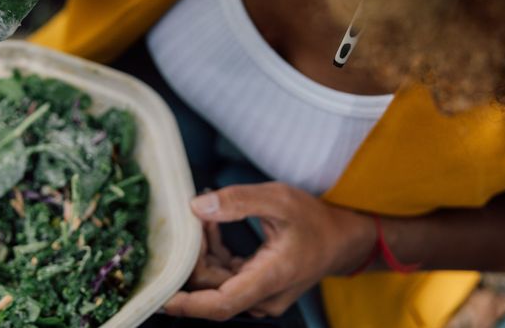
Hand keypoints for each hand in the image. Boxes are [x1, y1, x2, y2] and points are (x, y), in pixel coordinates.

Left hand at [164, 182, 374, 320]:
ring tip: (206, 215)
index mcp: (271, 279)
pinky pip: (225, 277)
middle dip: (195, 254)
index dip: (189, 305)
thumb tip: (196, 207)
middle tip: (195, 217)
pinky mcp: (257, 290)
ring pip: (217, 282)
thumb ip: (238, 201)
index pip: (222, 305)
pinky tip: (213, 226)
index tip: (162, 298)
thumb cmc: (314, 219)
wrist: (341, 240)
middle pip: (213, 288)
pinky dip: (215, 253)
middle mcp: (264, 297)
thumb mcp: (279, 199)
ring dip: (204, 251)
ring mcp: (261, 297)